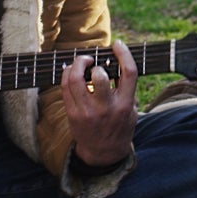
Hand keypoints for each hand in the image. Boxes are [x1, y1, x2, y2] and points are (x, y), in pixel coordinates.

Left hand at [60, 39, 138, 166]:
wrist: (103, 153)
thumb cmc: (119, 126)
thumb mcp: (131, 109)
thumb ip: (126, 89)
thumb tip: (114, 62)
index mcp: (125, 104)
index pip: (128, 73)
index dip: (123, 54)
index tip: (118, 44)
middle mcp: (106, 108)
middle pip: (99, 76)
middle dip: (94, 62)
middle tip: (93, 60)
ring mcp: (87, 112)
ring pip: (76, 80)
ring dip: (77, 64)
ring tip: (81, 62)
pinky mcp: (73, 114)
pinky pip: (65, 88)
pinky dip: (67, 74)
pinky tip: (72, 71)